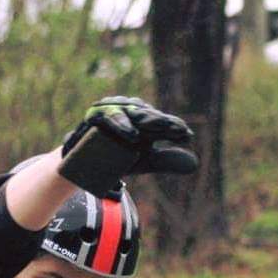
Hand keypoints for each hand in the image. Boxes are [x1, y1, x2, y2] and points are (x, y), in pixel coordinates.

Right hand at [59, 95, 197, 196]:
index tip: (187, 135)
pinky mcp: (94, 116)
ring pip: (130, 112)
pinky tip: (132, 135)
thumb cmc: (116, 159)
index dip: (174, 128)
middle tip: (179, 130)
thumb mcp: (144, 161)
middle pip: (148, 115)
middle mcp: (128, 111)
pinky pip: (108, 116)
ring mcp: (111, 110)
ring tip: (160, 129)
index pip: (161, 122)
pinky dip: (121, 124)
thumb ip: (166, 160)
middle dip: (163, 122)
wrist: (82, 166)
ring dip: (145, 120)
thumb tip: (194, 163)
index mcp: (143, 120)